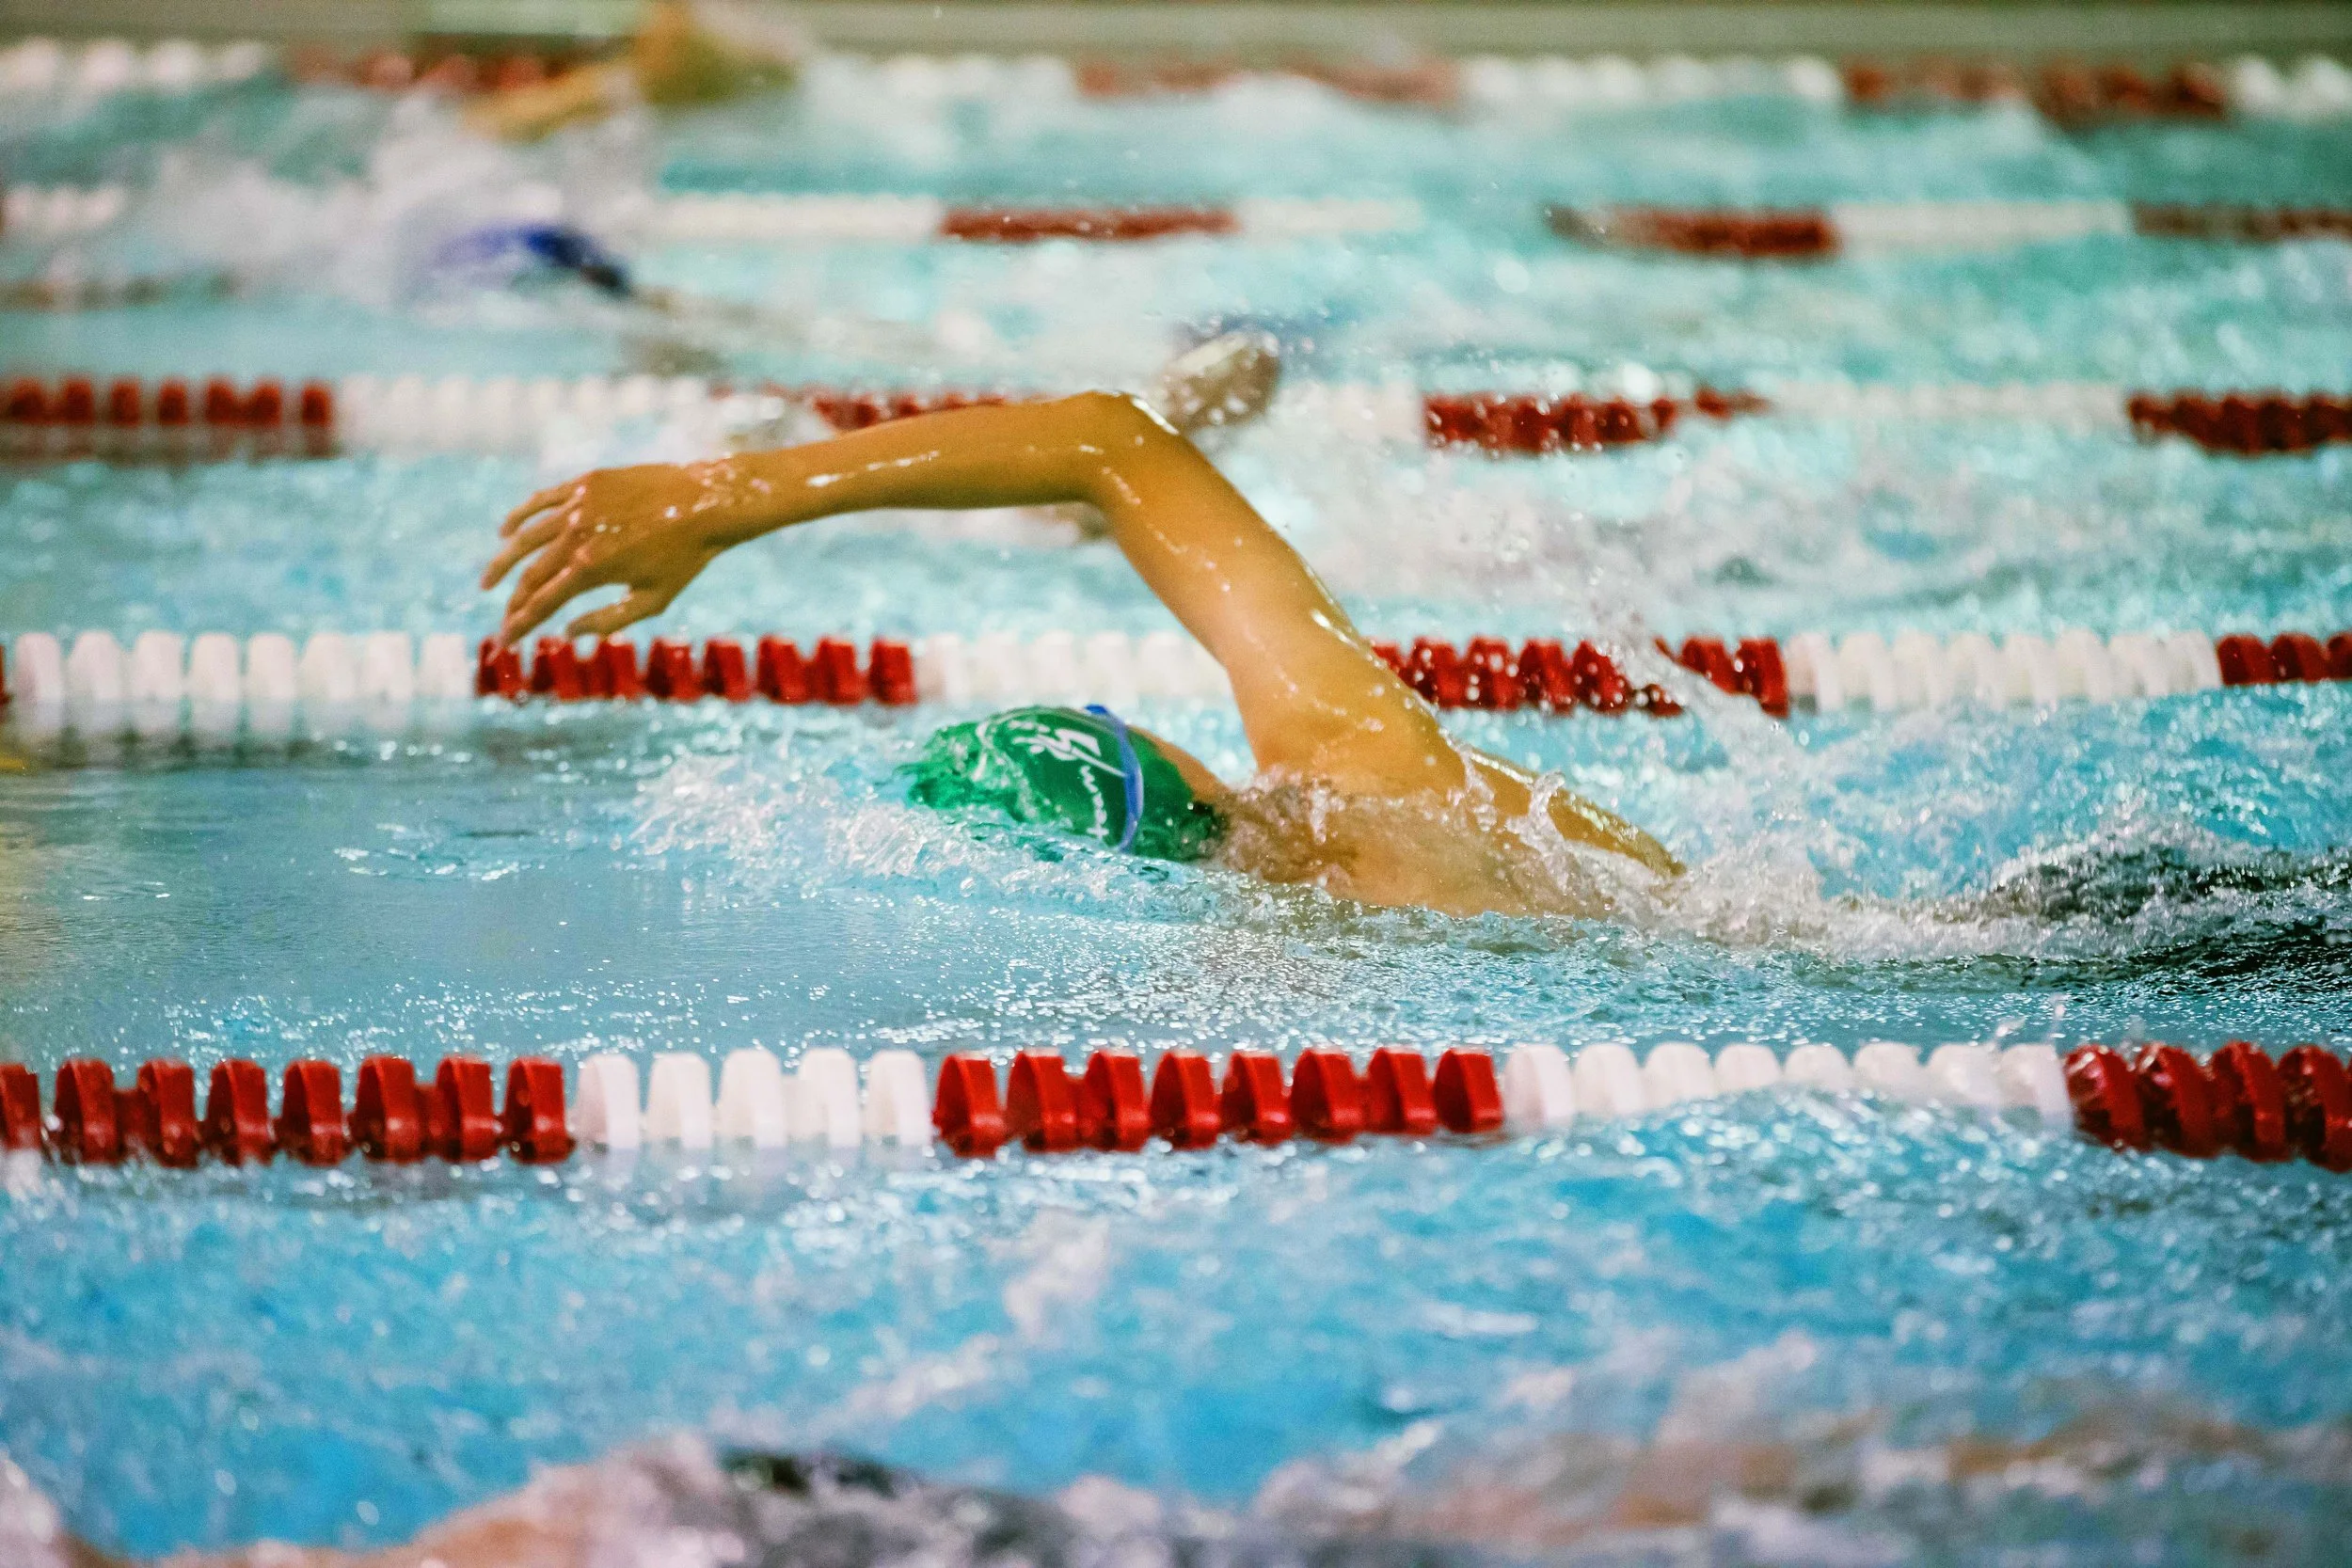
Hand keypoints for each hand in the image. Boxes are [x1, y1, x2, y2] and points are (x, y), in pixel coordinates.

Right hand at [483, 462, 747, 643]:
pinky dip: (520, 517)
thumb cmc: (685, 558)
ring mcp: (578, 505)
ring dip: (504, 561)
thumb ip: (607, 620)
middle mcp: (577, 535)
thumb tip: (566, 633)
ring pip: (526, 537)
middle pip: (530, 574)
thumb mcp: (652, 601)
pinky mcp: (585, 483)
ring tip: (490, 581)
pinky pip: (541, 500)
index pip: (542, 603)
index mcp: (591, 568)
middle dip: (513, 601)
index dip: (520, 625)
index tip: (504, 641)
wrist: (708, 503)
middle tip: (503, 618)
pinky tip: (506, 533)